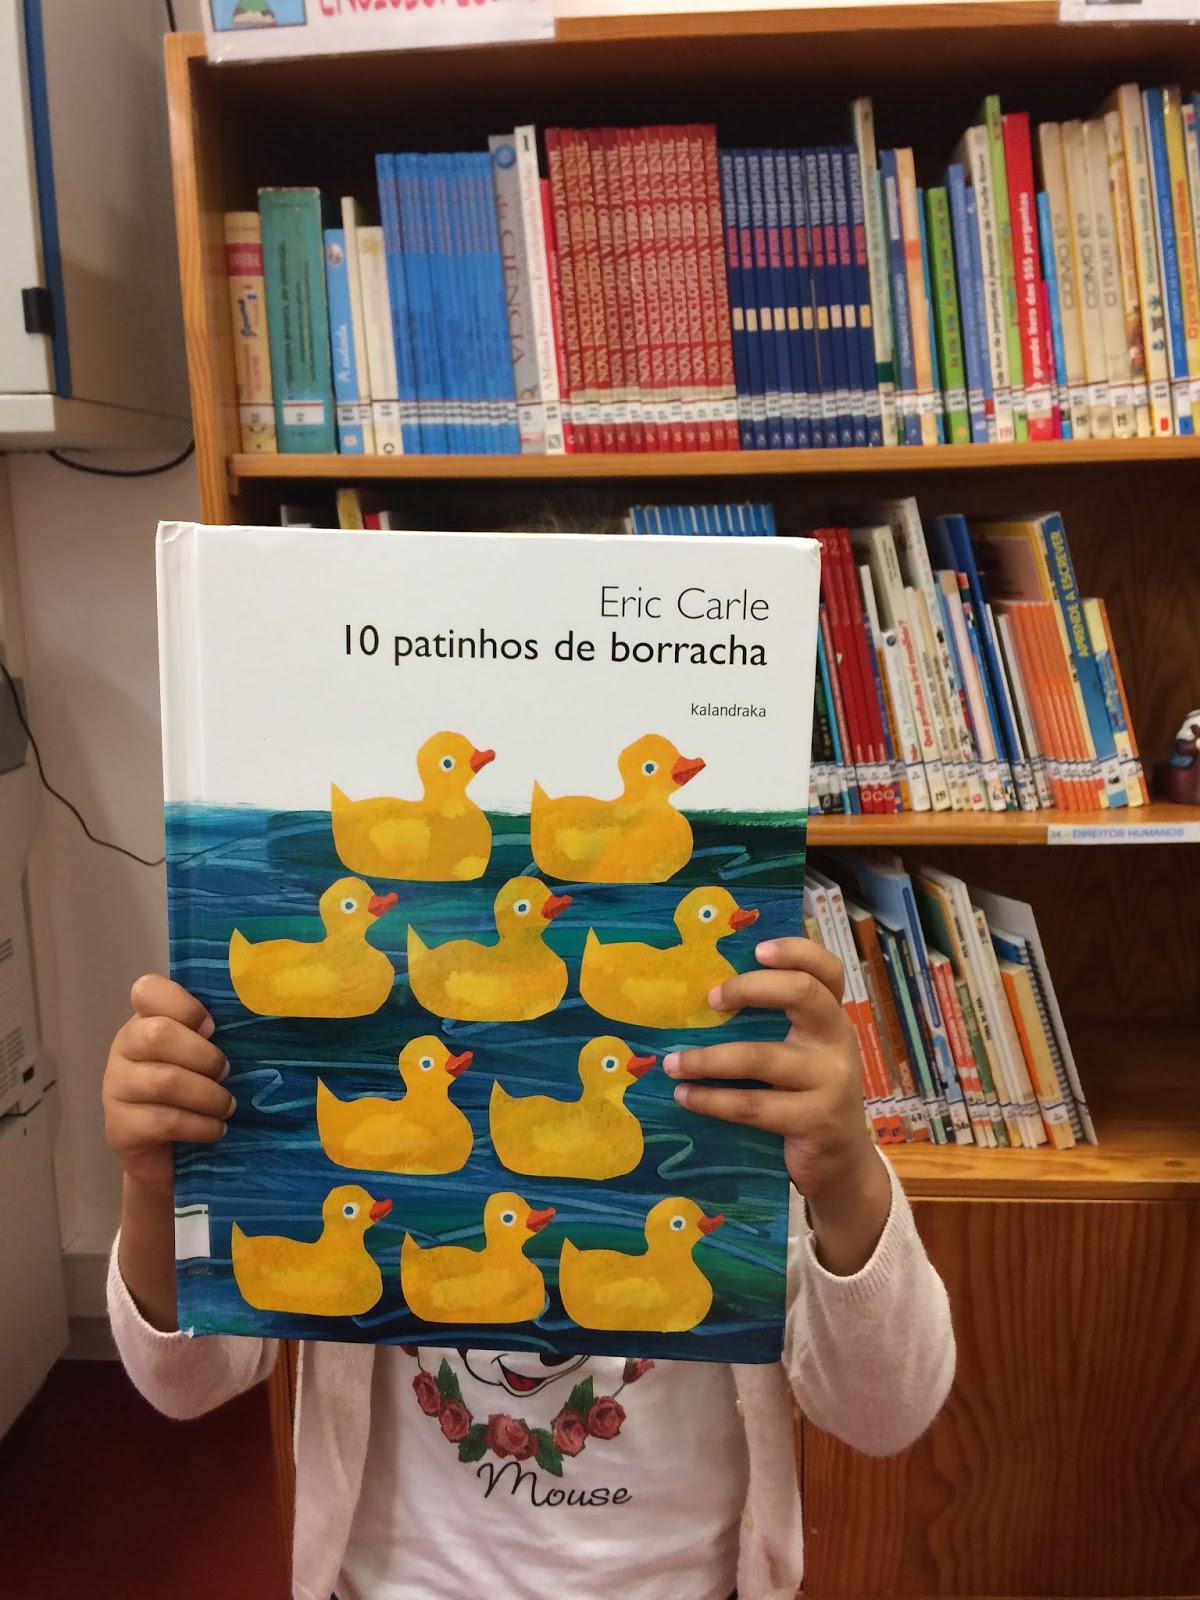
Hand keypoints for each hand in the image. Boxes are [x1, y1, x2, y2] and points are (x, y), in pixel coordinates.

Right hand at [103, 975, 233, 1199]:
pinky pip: (165, 1121)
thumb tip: (259, 1018)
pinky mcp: (119, 1128)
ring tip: (228, 1106)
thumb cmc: (194, 1093)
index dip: (183, 1004)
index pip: (147, 990)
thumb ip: (214, 1034)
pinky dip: (200, 1126)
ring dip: (209, 1095)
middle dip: (204, 1056)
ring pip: (165, 1081)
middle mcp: (124, 1049)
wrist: (169, 1156)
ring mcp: (115, 1088)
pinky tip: (216, 1129)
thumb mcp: (203, 1056)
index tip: (212, 1027)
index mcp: (145, 1021)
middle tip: (226, 1072)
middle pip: (158, 1035)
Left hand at [663, 938, 890, 1273]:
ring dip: (708, 1059)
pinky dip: (712, 1100)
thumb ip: (775, 1025)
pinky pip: (753, 1105)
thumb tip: (702, 993)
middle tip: (710, 998)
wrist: (841, 1163)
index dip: (796, 951)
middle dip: (751, 988)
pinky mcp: (814, 1121)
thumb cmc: (807, 1096)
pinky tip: (686, 1096)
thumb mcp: (803, 1054)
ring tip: (672, 1063)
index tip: (757, 949)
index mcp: (833, 1018)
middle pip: (803, 994)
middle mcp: (838, 1042)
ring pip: (762, 1057)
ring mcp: (831, 1081)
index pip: (827, 970)